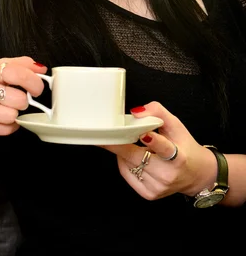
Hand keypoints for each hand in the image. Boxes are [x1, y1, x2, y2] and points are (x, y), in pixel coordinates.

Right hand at [0, 56, 46, 136]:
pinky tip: (4, 120)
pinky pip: (3, 130)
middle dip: (23, 101)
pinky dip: (9, 126)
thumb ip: (19, 64)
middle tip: (18, 100)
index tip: (37, 89)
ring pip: (11, 116)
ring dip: (15, 114)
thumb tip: (41, 68)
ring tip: (7, 109)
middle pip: (18, 99)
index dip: (33, 82)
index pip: (16, 73)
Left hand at [101, 101, 217, 199]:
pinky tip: (134, 157)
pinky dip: (125, 162)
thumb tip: (136, 112)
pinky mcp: (148, 194)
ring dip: (124, 151)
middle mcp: (168, 175)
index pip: (164, 149)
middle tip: (110, 132)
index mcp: (178, 157)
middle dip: (121, 143)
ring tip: (133, 145)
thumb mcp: (176, 125)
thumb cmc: (184, 147)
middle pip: (136, 156)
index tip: (144, 134)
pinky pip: (126, 173)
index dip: (153, 142)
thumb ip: (157, 112)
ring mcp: (157, 187)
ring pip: (127, 164)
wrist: (196, 174)